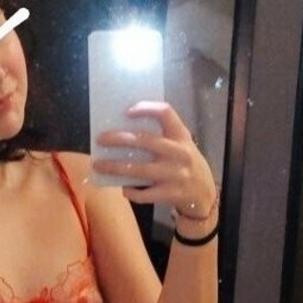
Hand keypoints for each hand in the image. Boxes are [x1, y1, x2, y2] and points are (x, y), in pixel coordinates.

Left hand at [93, 102, 217, 214]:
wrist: (204, 194)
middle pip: (145, 141)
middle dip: (119, 139)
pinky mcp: (170, 194)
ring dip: (115, 167)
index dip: (146, 108)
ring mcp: (175, 175)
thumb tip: (122, 131)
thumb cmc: (185, 163)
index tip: (127, 111)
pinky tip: (123, 188)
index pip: (166, 113)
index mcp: (181, 136)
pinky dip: (130, 191)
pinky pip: (144, 194)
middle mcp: (179, 153)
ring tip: (98, 165)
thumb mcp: (181, 145)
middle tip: (101, 139)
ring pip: (139, 170)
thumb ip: (161, 136)